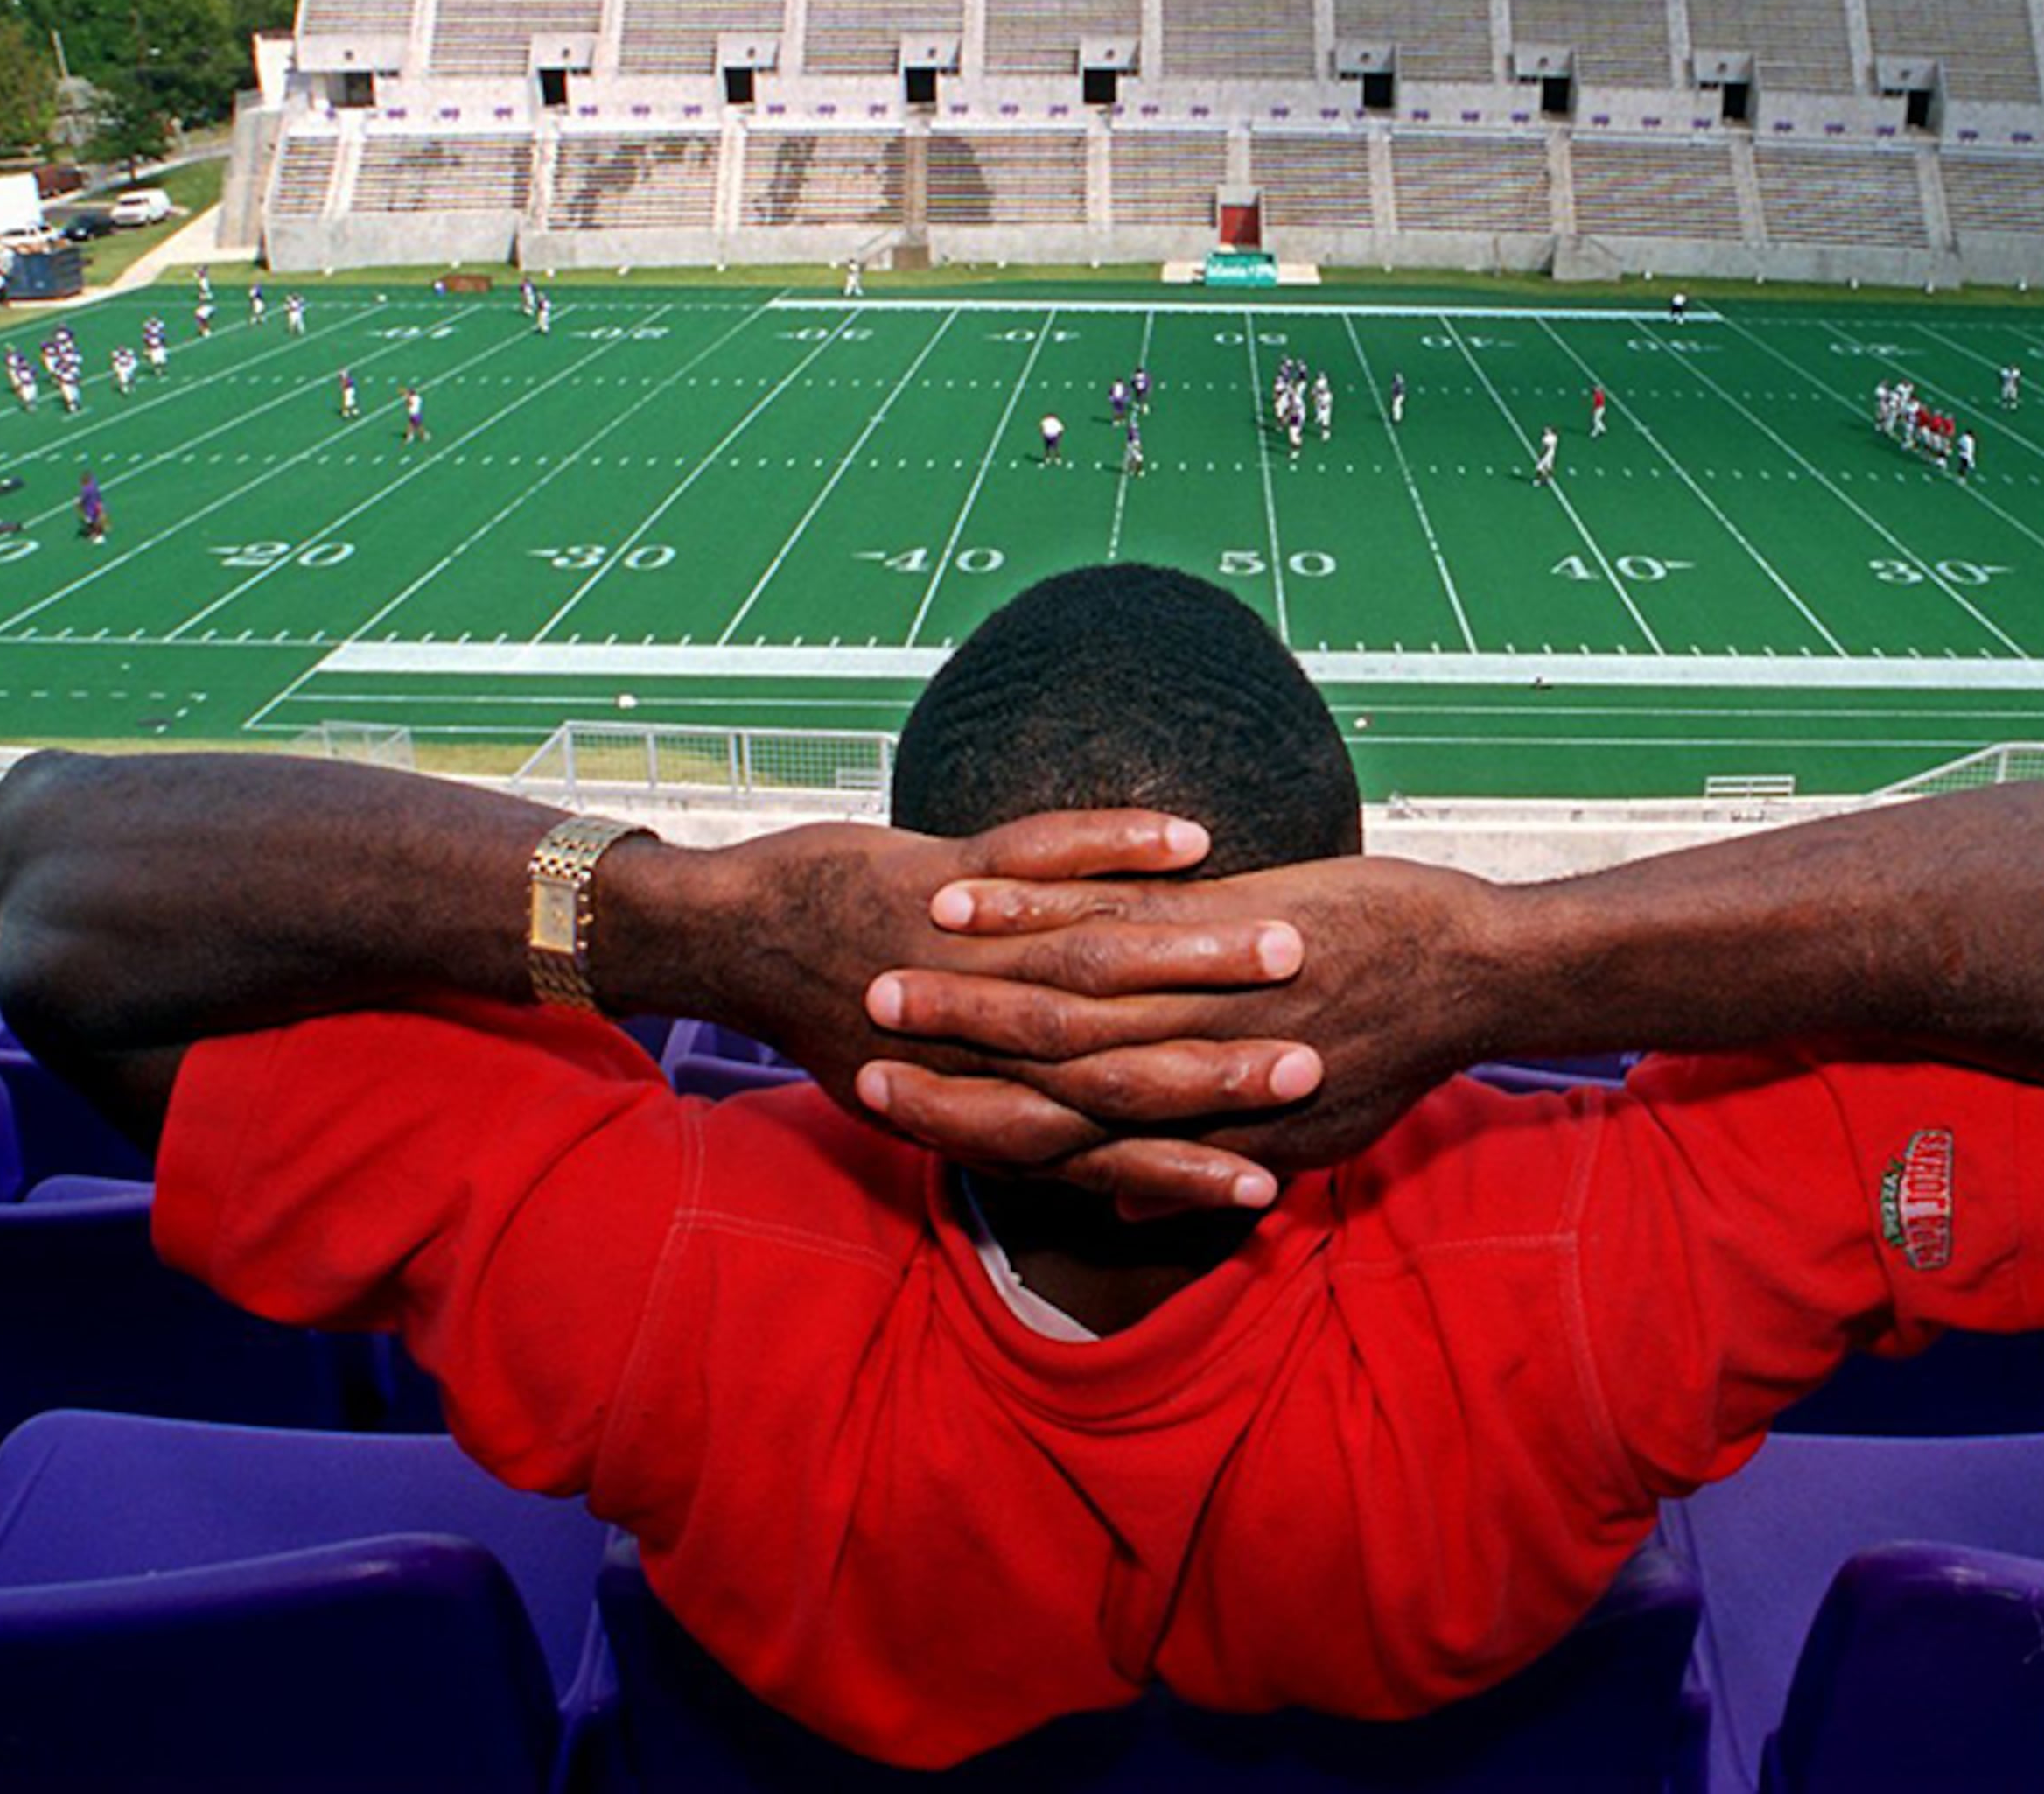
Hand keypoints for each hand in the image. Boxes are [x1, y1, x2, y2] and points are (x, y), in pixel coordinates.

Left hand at [659, 812, 1323, 1210]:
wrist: (729, 940)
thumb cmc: (835, 1019)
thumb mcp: (924, 1098)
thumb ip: (1021, 1141)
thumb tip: (1101, 1205)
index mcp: (974, 1103)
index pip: (1101, 1151)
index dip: (1188, 1169)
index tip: (1274, 1180)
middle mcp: (969, 1042)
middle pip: (1118, 1063)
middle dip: (1223, 1066)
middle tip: (1314, 1064)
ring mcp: (956, 954)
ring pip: (1093, 959)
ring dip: (1197, 951)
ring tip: (1288, 944)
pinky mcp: (937, 874)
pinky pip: (1038, 853)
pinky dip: (1115, 844)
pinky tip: (1191, 837)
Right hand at [858, 853, 1507, 1180]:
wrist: (1481, 982)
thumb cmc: (1396, 1050)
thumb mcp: (1308, 1138)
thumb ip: (1213, 1164)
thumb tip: (1147, 1203)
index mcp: (1193, 1128)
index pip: (1049, 1142)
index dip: (957, 1124)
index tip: (883, 1107)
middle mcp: (1187, 1069)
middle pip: (1036, 1079)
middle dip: (940, 1064)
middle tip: (860, 1052)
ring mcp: (1204, 999)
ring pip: (1057, 1000)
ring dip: (965, 988)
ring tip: (885, 977)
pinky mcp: (1230, 927)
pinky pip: (1111, 917)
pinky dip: (1026, 908)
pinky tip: (963, 890)